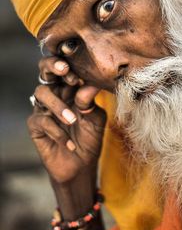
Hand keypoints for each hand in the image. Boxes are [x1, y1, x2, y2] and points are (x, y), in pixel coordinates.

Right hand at [27, 57, 106, 183]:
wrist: (81, 164)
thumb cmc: (90, 137)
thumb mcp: (96, 119)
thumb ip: (92, 102)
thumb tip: (91, 84)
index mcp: (72, 88)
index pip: (66, 67)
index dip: (69, 64)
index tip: (79, 75)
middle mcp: (56, 94)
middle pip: (45, 70)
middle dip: (52, 66)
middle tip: (64, 70)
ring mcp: (44, 108)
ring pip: (41, 92)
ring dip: (58, 105)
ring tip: (72, 121)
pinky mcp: (36, 125)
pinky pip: (41, 120)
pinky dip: (57, 132)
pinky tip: (70, 144)